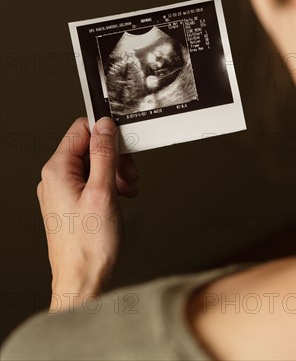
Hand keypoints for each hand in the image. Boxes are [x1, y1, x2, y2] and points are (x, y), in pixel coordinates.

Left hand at [36, 117, 137, 311]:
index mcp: (57, 170)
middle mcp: (55, 178)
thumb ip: (104, 154)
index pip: (81, 129)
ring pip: (92, 165)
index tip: (124, 144)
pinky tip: (119, 197)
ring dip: (114, 172)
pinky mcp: (70, 202)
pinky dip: (108, 185)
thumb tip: (104, 126)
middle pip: (89, 147)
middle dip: (114, 157)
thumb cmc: (89, 246)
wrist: (82, 280)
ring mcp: (62, 191)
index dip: (106, 133)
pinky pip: (90, 181)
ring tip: (126, 190)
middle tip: (129, 175)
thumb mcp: (103, 191)